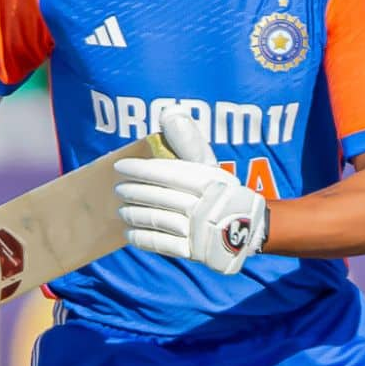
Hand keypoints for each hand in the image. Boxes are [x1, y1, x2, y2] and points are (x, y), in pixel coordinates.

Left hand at [114, 110, 267, 275]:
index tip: (120, 166)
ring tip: (121, 209)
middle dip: (134, 192)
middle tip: (118, 188)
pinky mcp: (196, 252)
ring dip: (135, 214)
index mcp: (210, 180)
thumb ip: (188, 141)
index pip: (169, 172)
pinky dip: (143, 238)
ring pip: (159, 219)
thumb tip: (169, 113)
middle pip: (161, 197)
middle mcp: (206, 205)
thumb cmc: (219, 190)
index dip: (141, 169)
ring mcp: (201, 230)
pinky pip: (163, 244)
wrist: (247, 228)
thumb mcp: (210, 164)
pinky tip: (130, 232)